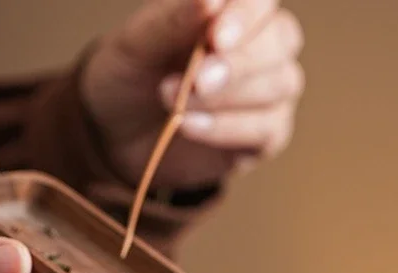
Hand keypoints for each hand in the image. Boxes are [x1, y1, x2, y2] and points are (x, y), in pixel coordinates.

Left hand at [81, 0, 304, 189]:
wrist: (117, 133)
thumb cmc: (131, 76)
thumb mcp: (137, 45)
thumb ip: (173, 20)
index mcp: (235, 10)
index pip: (261, 1)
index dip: (245, 16)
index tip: (215, 38)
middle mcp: (263, 46)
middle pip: (280, 42)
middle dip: (237, 64)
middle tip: (196, 81)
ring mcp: (269, 91)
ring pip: (280, 84)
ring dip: (228, 97)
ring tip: (179, 107)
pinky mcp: (266, 135)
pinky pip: (267, 128)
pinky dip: (227, 128)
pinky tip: (190, 126)